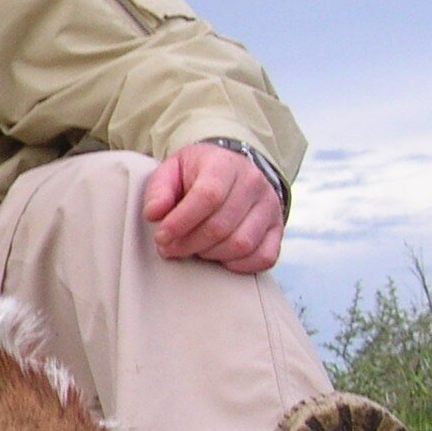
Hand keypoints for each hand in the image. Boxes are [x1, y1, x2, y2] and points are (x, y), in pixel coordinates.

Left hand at [142, 143, 283, 273]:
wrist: (233, 168)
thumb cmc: (197, 173)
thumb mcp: (172, 170)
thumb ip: (159, 190)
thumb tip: (153, 214)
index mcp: (224, 165)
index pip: (207, 196)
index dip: (181, 222)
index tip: (161, 237)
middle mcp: (253, 184)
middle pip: (221, 225)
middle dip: (189, 244)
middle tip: (168, 249)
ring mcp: (270, 207)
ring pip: (242, 244)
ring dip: (210, 254)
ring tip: (192, 249)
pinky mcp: (278, 228)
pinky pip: (265, 257)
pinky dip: (239, 265)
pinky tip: (219, 258)